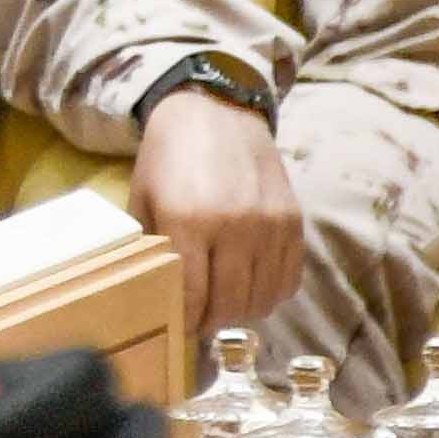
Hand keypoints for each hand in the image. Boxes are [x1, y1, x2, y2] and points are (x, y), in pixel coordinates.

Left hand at [127, 91, 305, 342]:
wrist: (216, 109)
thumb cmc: (169, 156)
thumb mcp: (143, 198)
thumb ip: (151, 247)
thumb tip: (154, 297)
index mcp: (189, 220)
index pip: (192, 295)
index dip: (185, 320)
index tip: (177, 329)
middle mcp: (236, 226)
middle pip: (230, 304)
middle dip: (211, 323)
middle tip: (199, 323)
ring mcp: (270, 225)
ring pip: (263, 298)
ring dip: (242, 312)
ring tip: (224, 307)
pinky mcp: (295, 222)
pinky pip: (289, 279)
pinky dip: (270, 294)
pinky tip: (250, 288)